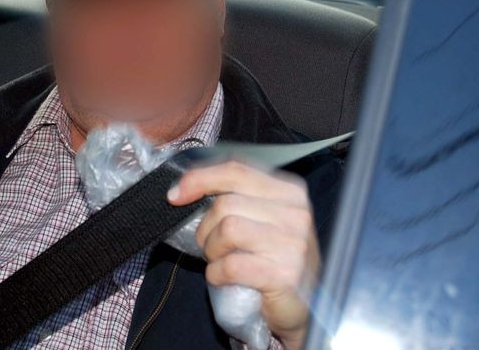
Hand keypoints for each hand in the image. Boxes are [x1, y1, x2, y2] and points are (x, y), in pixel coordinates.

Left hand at [167, 161, 319, 349]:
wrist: (302, 308)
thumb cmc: (273, 262)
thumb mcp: (258, 221)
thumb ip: (232, 199)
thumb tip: (181, 190)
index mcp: (288, 192)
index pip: (236, 170)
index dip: (200, 179)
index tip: (175, 195)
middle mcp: (295, 212)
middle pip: (226, 203)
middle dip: (206, 228)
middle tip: (213, 247)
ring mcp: (293, 243)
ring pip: (228, 229)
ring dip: (212, 251)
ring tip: (222, 262)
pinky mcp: (284, 274)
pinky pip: (232, 264)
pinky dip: (217, 273)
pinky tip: (226, 278)